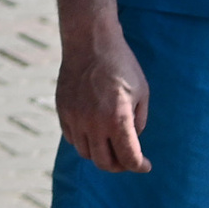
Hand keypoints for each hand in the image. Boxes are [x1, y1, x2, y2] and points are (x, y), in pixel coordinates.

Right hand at [56, 24, 150, 172]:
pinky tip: (95, 131)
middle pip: (104, 163)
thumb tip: (132, 141)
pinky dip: (85, 141)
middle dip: (120, 166)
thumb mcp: (142, 92)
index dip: (140, 166)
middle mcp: (93, 122)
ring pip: (86, 153)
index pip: (129, 158)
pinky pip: (73, 138)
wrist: (89, 41)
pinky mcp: (63, 110)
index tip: (145, 165)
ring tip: (111, 144)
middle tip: (128, 159)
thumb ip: (138, 121)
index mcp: (117, 119)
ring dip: (101, 154)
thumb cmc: (121, 64)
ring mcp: (75, 117)